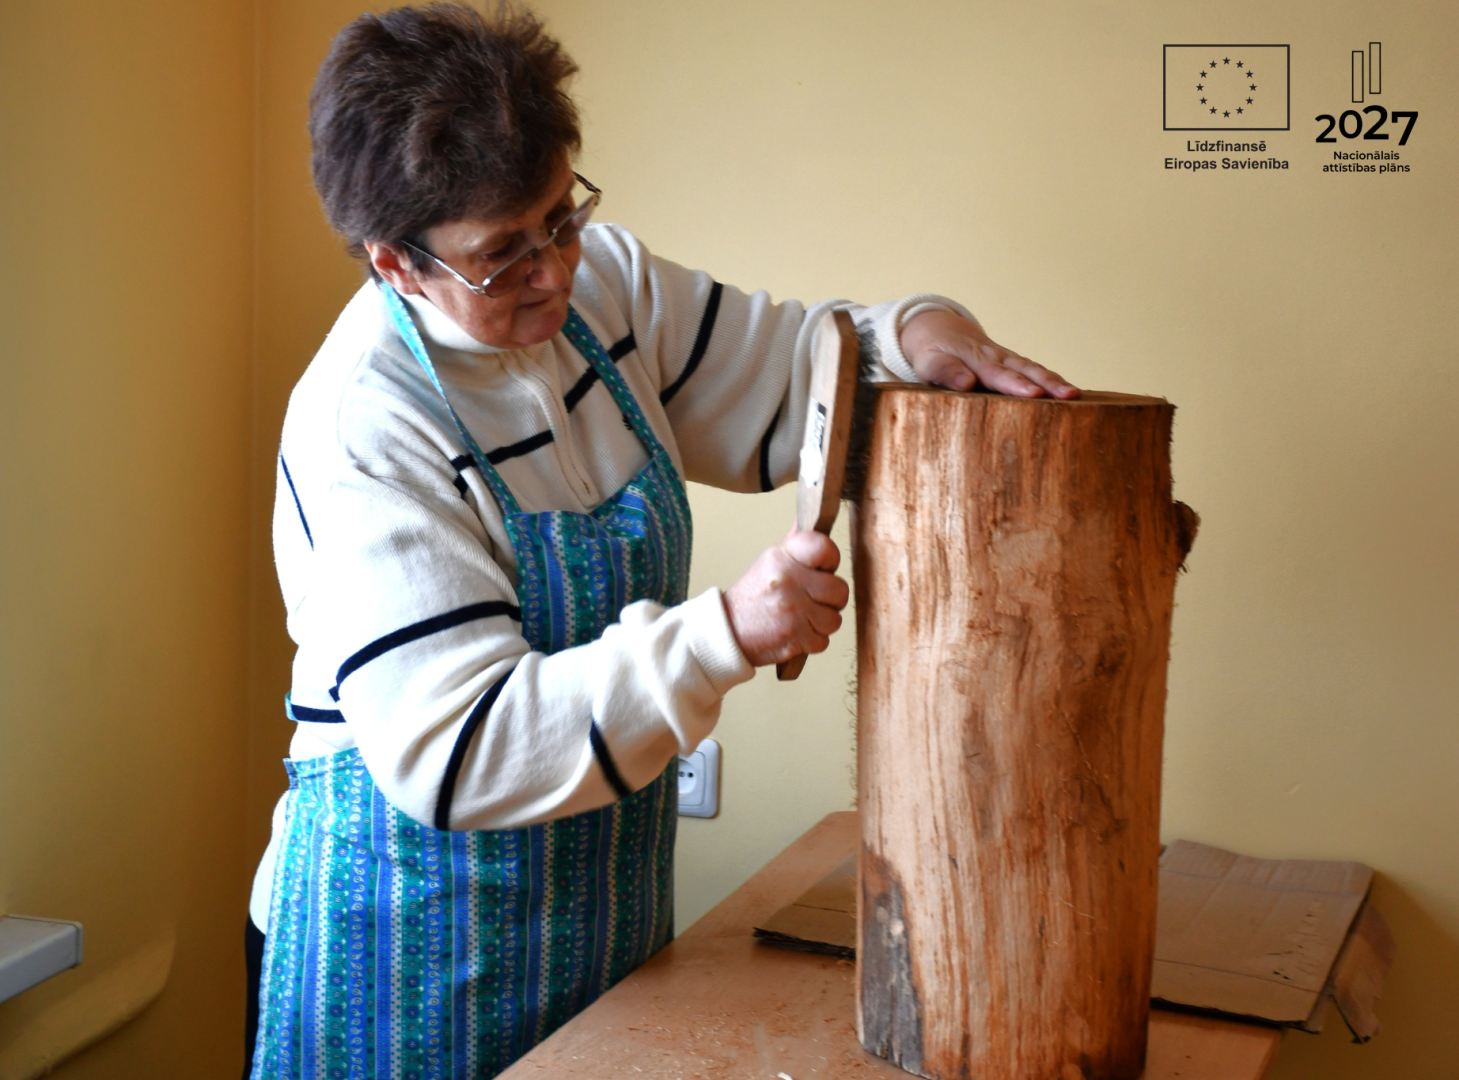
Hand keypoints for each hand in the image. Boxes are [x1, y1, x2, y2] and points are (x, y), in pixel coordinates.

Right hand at [723, 530, 849, 666]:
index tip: (822, 569)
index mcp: (781, 557)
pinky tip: (796, 632)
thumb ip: (794, 545)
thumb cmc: (753, 597)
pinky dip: (812, 641)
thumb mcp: (769, 562)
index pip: (824, 546)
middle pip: (840, 589)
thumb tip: (809, 516)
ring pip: (834, 619)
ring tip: (801, 618)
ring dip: (821, 622)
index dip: (830, 559)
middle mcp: (787, 581)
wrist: (728, 631)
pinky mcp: (795, 638)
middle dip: (830, 599)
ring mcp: (792, 611)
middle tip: (812, 600)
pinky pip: (823, 640)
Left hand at [900, 309, 1079, 398]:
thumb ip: (946, 372)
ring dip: (1055, 382)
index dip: (1014, 384)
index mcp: (974, 359)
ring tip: (1075, 396)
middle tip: (1066, 396)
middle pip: (1024, 370)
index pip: (997, 374)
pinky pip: (1036, 370)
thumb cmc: (933, 353)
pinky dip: (1054, 381)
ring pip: (1035, 368)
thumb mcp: (929, 363)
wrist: (940, 331)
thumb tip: (967, 383)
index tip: (1032, 394)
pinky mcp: (1014, 363)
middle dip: (1046, 383)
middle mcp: (996, 357)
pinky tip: (1072, 395)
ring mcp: (1008, 358)